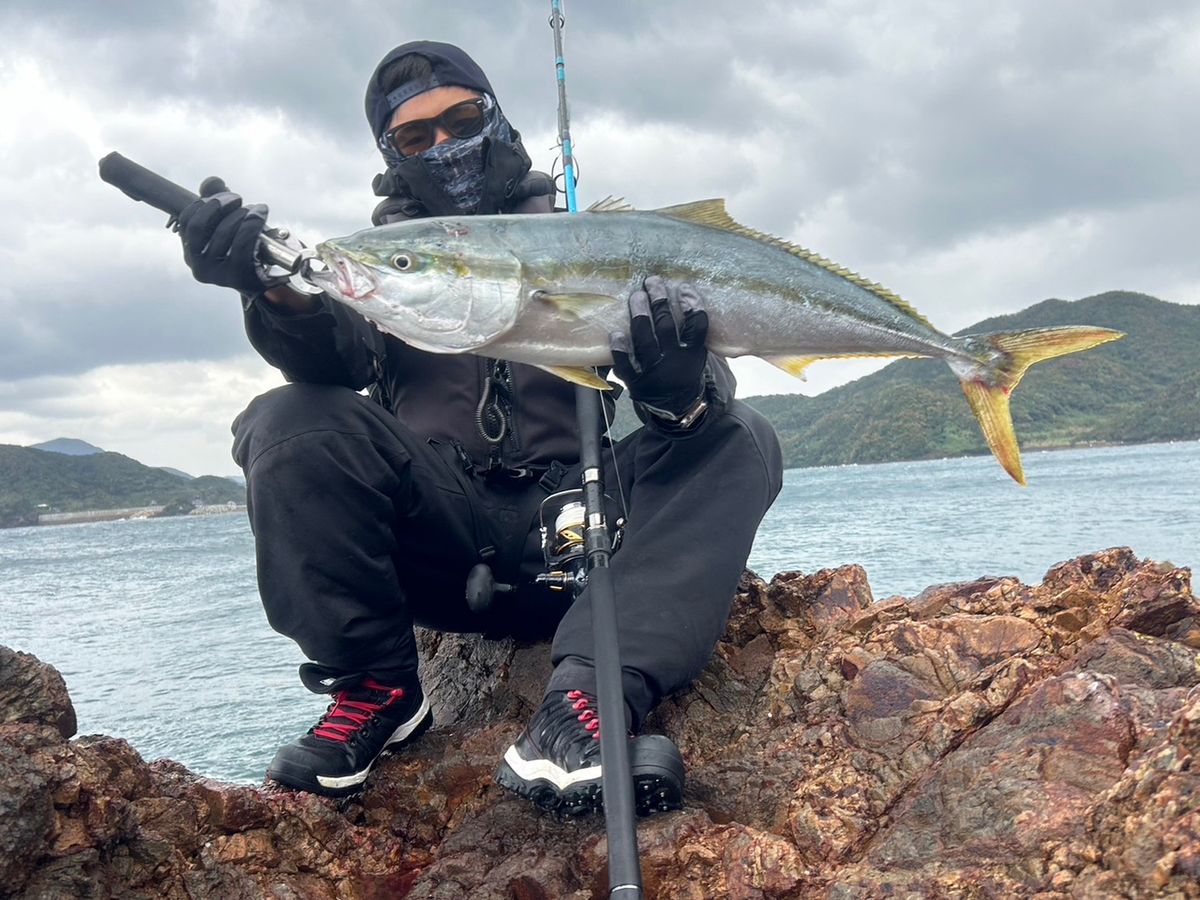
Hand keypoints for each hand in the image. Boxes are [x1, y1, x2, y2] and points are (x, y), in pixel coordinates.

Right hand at [176, 183, 271, 293]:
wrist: (270, 283)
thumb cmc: (248, 250)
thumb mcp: (230, 224)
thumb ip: (217, 201)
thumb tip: (213, 182)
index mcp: (192, 254)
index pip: (186, 222)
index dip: (203, 204)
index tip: (223, 196)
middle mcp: (199, 266)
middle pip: (199, 226)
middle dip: (219, 205)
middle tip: (237, 199)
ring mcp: (217, 274)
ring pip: (223, 232)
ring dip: (240, 214)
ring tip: (255, 209)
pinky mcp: (237, 276)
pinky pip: (242, 242)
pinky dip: (253, 223)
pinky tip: (261, 214)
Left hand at [610, 276, 709, 422]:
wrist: (677, 408)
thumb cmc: (684, 372)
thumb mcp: (696, 355)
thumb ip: (691, 334)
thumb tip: (685, 295)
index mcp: (693, 355)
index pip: (697, 327)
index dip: (692, 306)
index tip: (684, 287)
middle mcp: (675, 363)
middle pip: (666, 328)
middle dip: (659, 302)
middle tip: (652, 282)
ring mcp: (654, 373)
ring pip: (645, 342)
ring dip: (640, 317)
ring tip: (637, 296)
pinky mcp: (637, 383)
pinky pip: (626, 365)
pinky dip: (620, 350)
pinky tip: (615, 333)